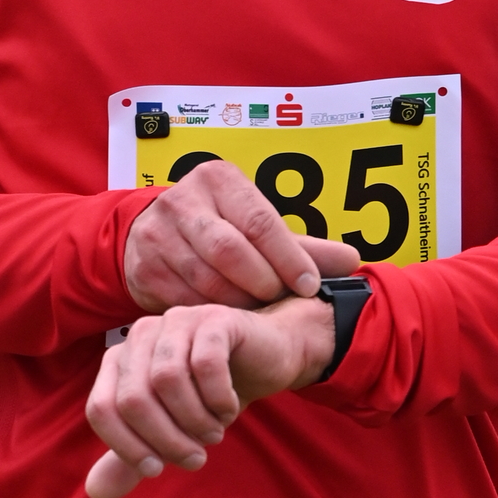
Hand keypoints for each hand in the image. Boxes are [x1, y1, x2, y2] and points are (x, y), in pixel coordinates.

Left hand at [84, 294, 336, 497]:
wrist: (266, 360)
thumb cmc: (209, 395)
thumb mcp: (169, 432)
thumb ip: (133, 458)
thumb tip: (95, 492)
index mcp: (119, 359)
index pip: (101, 408)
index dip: (126, 447)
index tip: (156, 470)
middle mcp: (140, 335)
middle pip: (133, 399)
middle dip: (165, 440)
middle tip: (195, 459)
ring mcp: (177, 321)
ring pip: (168, 380)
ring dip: (194, 420)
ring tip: (213, 434)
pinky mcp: (214, 319)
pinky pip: (207, 363)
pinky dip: (218, 398)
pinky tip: (227, 409)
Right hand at [124, 157, 358, 312]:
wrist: (150, 237)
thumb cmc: (218, 229)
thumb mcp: (257, 228)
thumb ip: (304, 247)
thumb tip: (354, 261)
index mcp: (217, 179)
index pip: (261, 221)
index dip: (289, 259)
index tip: (309, 286)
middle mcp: (182, 200)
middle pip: (230, 251)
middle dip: (262, 282)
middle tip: (279, 301)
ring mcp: (157, 234)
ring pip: (207, 280)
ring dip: (240, 303)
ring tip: (258, 311)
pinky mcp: (144, 268)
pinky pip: (186, 300)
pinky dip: (212, 313)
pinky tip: (227, 318)